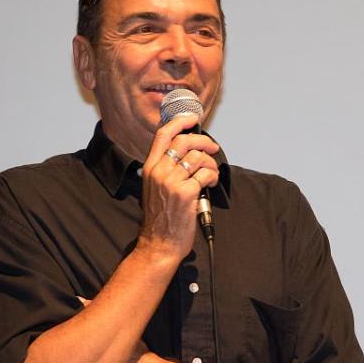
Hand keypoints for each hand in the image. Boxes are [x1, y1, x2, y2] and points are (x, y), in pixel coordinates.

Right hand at [138, 114, 219, 260]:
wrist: (159, 243)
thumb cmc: (160, 218)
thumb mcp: (155, 188)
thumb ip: (165, 169)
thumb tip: (187, 153)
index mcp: (150, 167)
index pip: (163, 135)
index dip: (180, 122)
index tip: (192, 119)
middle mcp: (159, 171)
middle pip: (185, 141)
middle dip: (204, 142)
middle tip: (213, 149)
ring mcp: (172, 181)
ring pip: (198, 157)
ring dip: (211, 163)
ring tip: (211, 174)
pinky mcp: (186, 193)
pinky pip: (206, 174)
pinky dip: (213, 177)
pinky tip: (210, 184)